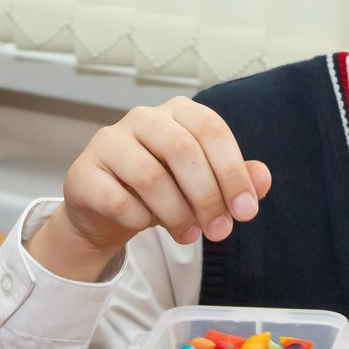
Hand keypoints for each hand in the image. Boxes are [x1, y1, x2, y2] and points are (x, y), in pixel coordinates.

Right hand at [29, 98, 269, 280]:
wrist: (105, 209)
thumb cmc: (161, 189)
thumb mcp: (203, 184)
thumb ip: (235, 178)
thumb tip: (263, 180)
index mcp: (178, 112)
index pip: (212, 130)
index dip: (233, 172)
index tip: (247, 211)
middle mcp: (142, 118)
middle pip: (183, 151)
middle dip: (208, 197)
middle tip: (220, 232)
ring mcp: (109, 141)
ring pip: (151, 177)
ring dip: (177, 214)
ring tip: (188, 235)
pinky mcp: (85, 172)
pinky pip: (118, 200)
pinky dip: (139, 219)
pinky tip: (146, 225)